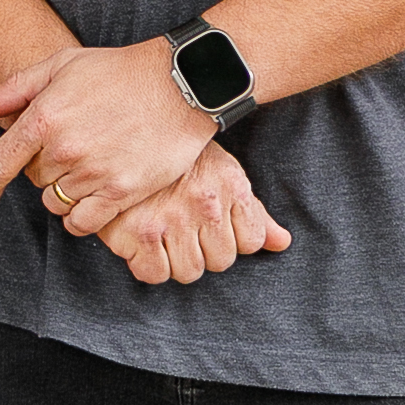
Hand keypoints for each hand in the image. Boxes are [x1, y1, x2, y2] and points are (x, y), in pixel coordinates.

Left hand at [0, 39, 215, 236]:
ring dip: (63, 191)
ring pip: (56, 202)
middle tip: (68, 148)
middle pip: (33, 179)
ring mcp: (94, 173)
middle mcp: (64, 149)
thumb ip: (13, 89)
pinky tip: (90, 201)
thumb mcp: (60, 66)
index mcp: (44, 117)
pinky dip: (81, 218)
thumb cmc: (117, 71)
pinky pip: (84, 223)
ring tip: (85, 169)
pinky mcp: (122, 192)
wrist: (178, 85)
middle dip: (43, 167)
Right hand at [93, 142, 291, 284]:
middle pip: (220, 262)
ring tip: (161, 234)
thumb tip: (282, 242)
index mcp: (230, 186)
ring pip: (189, 272)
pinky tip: (139, 242)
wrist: (123, 131)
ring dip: (175, 260)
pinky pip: (152, 274)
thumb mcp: (220, 172)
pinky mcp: (137, 231)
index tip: (209, 224)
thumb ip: (251, 211)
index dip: (230, 237)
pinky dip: (146, 265)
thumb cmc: (175, 157)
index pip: (250, 242)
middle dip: (202, 250)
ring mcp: (171, 219)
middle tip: (181, 228)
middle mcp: (205, 204)